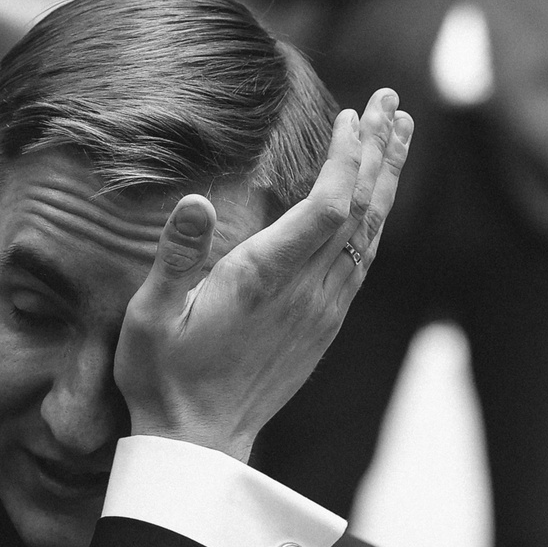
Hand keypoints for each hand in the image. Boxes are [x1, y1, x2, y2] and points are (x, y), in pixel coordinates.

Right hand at [114, 90, 414, 461]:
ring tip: (399, 133)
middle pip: (361, 211)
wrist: (198, 445)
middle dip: (379, 152)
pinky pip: (363, 261)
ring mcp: (322, 310)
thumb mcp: (148, 318)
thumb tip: (194, 199)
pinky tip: (375, 199)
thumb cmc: (161, 378)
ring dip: (385, 180)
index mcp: (264, 279)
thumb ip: (173, 258)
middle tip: (393, 101)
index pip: (328, 207)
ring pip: (369, 234)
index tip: (354, 115)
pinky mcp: (325, 325)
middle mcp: (305, 292)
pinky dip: (374, 219)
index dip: (347, 158)